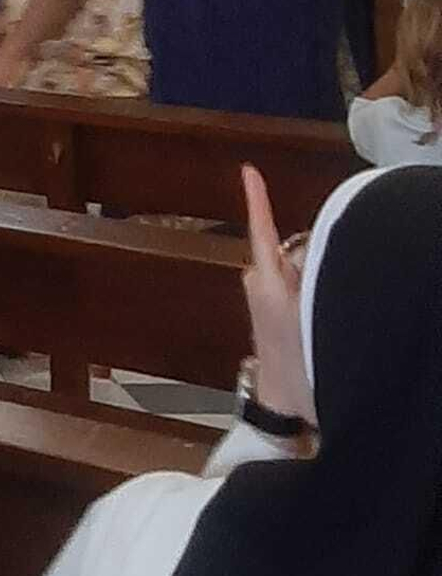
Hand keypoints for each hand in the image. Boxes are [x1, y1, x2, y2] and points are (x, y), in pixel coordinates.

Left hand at [240, 164, 315, 424]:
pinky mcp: (269, 307)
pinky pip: (292, 283)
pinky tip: (322, 309)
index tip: (248, 171)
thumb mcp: (313, 320)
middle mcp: (260, 282)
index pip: (263, 231)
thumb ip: (311, 281)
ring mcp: (264, 295)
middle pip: (292, 248)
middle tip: (327, 289)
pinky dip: (308, 286)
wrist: (282, 404)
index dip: (257, 200)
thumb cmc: (297, 367)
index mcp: (266, 282)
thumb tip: (313, 254)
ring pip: (296, 266)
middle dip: (313, 253)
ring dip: (314, 274)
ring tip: (325, 307)